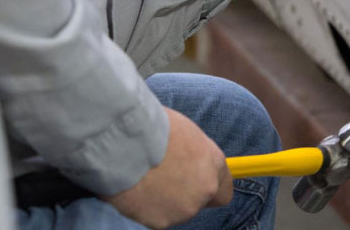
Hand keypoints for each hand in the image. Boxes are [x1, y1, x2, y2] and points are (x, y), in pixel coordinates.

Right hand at [104, 107, 231, 228]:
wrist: (126, 144)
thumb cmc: (155, 129)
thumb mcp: (187, 134)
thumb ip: (196, 156)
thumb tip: (191, 162)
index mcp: (215, 165)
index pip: (224, 190)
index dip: (208, 187)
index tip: (195, 182)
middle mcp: (206, 190)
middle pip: (198, 202)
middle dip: (183, 194)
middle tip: (162, 178)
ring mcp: (184, 209)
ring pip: (176, 210)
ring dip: (164, 200)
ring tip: (145, 179)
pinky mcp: (161, 222)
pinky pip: (154, 217)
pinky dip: (145, 208)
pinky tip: (135, 189)